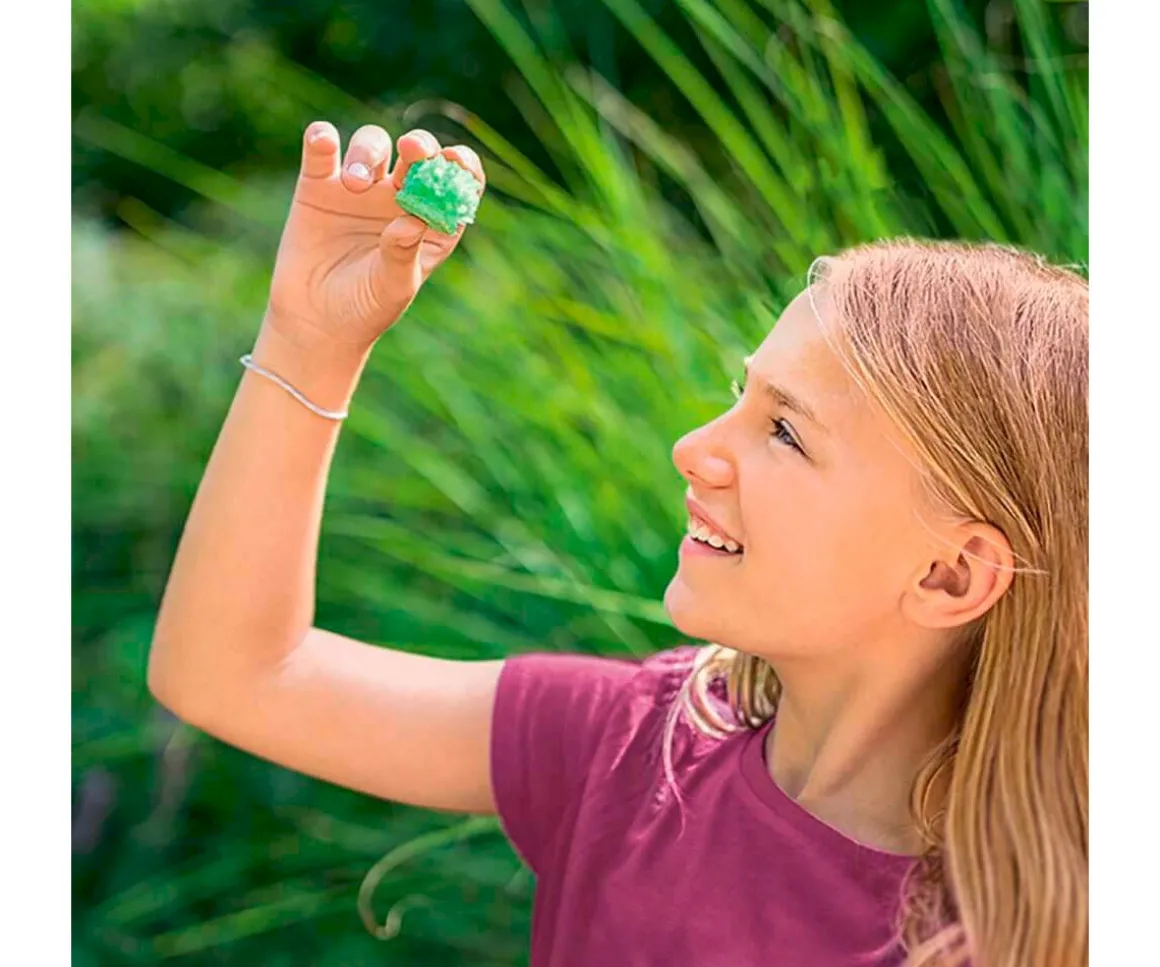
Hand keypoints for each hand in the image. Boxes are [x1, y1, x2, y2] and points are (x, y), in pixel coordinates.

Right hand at [263, 121, 485, 356]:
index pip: (458, 184)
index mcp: (432, 222)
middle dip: (421, 145)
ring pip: (373, 145)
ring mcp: (361, 188)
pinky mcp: (319, 186)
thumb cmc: (366, 308)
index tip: (454, 160)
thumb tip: (413, 220)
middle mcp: (400, 198)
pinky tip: (323, 141)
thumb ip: (403, 254)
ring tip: (355, 182)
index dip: (462, 165)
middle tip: (413, 149)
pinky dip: (322, 137)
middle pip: (419, 155)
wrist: (315, 321)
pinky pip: (322, 149)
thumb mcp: (392, 288)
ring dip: (369, 150)